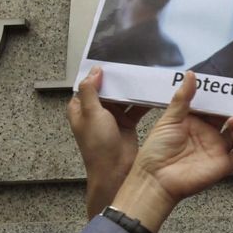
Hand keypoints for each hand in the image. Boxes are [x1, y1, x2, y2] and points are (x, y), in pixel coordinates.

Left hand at [67, 66, 149, 217]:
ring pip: (123, 97)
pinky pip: (136, 108)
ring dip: (132, 90)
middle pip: (108, 88)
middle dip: (119, 79)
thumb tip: (95, 71)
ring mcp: (112, 117)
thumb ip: (91, 91)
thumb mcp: (91, 114)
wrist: (114, 172)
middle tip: (132, 65)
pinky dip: (143, 102)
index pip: (88, 84)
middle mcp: (96, 111)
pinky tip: (152, 94)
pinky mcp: (127, 123)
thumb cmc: (98, 147)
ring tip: (144, 77)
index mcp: (81, 108)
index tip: (111, 60)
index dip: (98, 73)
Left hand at [112, 71, 232, 232]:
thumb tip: (191, 74)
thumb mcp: (169, 120)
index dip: (223, 96)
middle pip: (230, 118)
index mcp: (196, 121)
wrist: (155, 180)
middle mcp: (210, 134)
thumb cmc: (156, 150)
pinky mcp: (224, 164)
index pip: (214, 106)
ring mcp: (218, 149)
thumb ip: (183, 98)